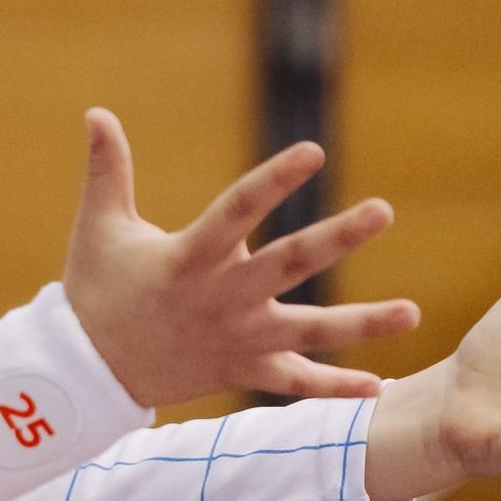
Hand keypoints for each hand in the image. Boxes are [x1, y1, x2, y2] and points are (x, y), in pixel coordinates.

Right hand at [62, 108, 420, 408]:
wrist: (88, 372)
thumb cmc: (95, 290)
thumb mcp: (98, 227)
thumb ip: (107, 170)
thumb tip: (96, 112)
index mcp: (188, 258)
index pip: (236, 211)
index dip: (274, 180)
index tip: (313, 151)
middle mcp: (220, 299)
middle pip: (288, 265)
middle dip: (337, 239)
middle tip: (382, 211)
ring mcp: (236, 339)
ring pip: (309, 332)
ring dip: (362, 324)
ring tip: (412, 313)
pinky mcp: (242, 370)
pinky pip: (294, 383)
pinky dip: (334, 387)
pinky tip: (378, 385)